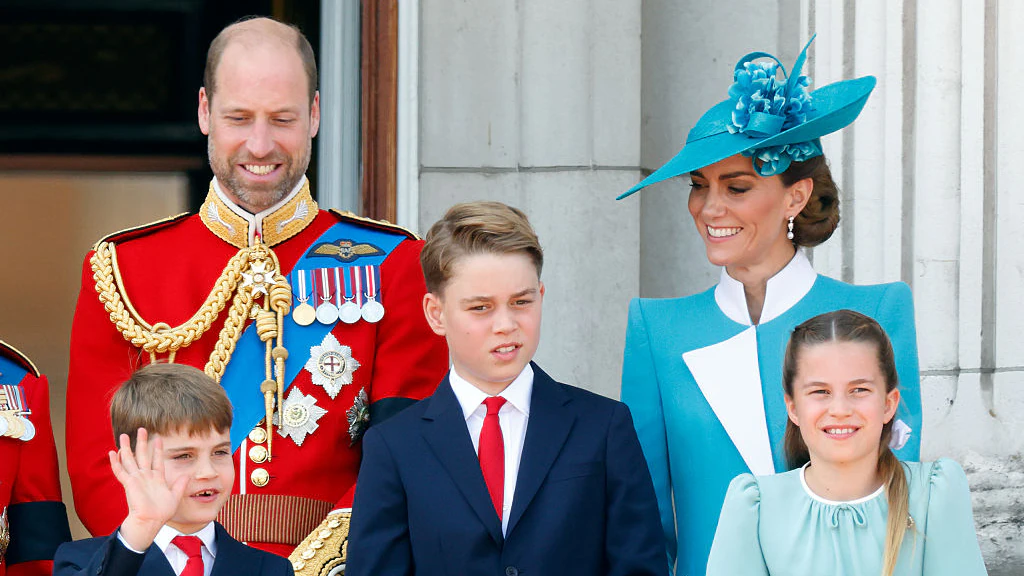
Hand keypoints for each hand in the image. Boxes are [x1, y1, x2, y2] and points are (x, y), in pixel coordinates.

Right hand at [109, 428, 187, 550]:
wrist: (151, 522)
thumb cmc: (161, 512)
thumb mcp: (175, 496)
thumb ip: (180, 485)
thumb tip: (188, 475)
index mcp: (157, 478)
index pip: (156, 459)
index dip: (157, 449)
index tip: (158, 438)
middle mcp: (145, 476)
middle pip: (142, 455)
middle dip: (142, 442)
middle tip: (141, 429)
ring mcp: (137, 479)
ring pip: (130, 460)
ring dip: (127, 448)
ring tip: (124, 435)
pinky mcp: (129, 483)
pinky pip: (121, 471)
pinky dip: (116, 462)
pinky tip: (112, 453)